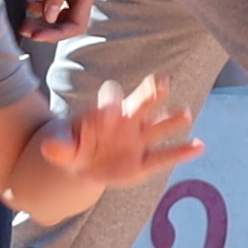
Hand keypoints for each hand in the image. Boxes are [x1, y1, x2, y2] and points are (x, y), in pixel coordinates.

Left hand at [29, 76, 195, 207]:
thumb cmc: (73, 148)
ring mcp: (138, 140)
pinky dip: (182, 151)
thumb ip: (57, 148)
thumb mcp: (61, 148)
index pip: (110, 100)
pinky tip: (198, 146)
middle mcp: (127, 121)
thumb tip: (49, 148)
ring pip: (158, 126)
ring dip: (171, 120)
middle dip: (150, 93)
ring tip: (184, 114)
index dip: (110, 104)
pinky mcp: (144, 162)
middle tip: (161, 82)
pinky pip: (164, 156)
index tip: (110, 110)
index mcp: (105, 112)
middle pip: (141, 102)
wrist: (84, 165)